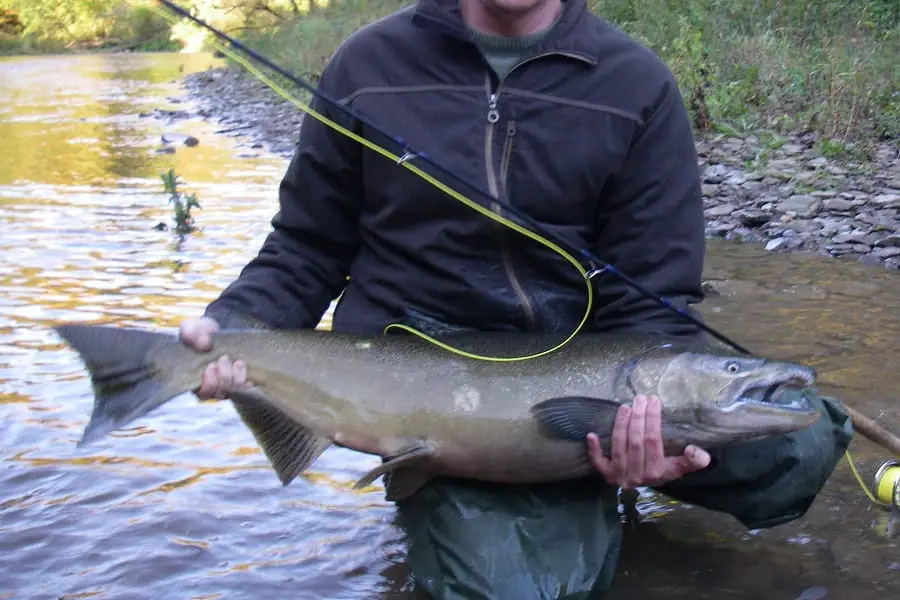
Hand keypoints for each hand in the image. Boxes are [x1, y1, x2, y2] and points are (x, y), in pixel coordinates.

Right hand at [179, 316, 246, 398]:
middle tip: (224, 359)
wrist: (221, 333)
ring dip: (236, 377)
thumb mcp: (194, 328)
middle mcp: (212, 387)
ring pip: (234, 392)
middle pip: (219, 394)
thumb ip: (191, 332)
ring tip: (237, 362)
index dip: (207, 384)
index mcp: (196, 379)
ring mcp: (228, 386)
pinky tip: (243, 366)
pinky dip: (247, 379)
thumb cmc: (204, 334)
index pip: (202, 393)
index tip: (210, 366)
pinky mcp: (243, 383)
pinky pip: (247, 389)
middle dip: (223, 377)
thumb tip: (203, 343)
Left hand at [586, 395, 710, 488]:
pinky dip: (594, 450)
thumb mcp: (680, 466)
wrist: (647, 487)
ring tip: (625, 406)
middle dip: (638, 417)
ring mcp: (620, 476)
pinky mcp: (607, 476)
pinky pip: (599, 463)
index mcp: (656, 472)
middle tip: (640, 398)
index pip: (652, 441)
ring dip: (620, 424)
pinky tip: (591, 435)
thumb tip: (695, 450)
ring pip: (619, 447)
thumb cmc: (664, 469)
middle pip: (635, 441)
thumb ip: (693, 461)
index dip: (652, 419)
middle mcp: (637, 476)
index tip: (654, 401)